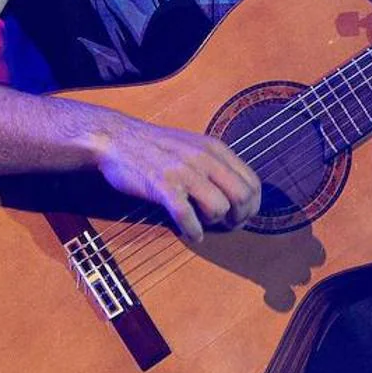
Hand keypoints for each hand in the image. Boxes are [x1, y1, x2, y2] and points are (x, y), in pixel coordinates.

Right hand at [83, 107, 262, 242]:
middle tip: (227, 226)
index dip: (253, 206)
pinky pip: (187, 216)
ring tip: (203, 223)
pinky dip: (193, 231)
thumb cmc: (156, 147)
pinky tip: (191, 233)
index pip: (252, 182)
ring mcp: (183, 172)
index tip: (243, 217)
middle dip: (240, 218)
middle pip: (242, 197)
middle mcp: (205, 159)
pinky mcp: (162, 186)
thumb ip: (216, 165)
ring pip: (219, 207)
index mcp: (216, 149)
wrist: (117, 139)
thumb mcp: (194, 147)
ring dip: (214, 223)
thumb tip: (239, 194)